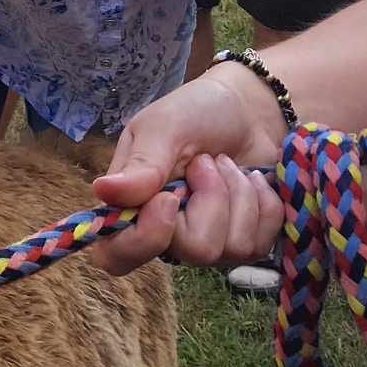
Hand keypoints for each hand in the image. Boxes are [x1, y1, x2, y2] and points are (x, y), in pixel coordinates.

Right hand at [89, 59, 288, 273]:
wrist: (248, 109)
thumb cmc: (196, 112)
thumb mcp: (163, 127)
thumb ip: (141, 164)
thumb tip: (102, 191)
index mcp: (132, 207)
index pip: (117, 256)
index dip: (144, 241)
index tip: (168, 199)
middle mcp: (168, 234)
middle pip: (194, 250)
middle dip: (213, 197)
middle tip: (207, 162)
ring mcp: (210, 243)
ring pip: (233, 247)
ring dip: (239, 194)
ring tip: (227, 164)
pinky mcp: (246, 243)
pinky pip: (261, 242)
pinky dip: (263, 203)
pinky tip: (252, 180)